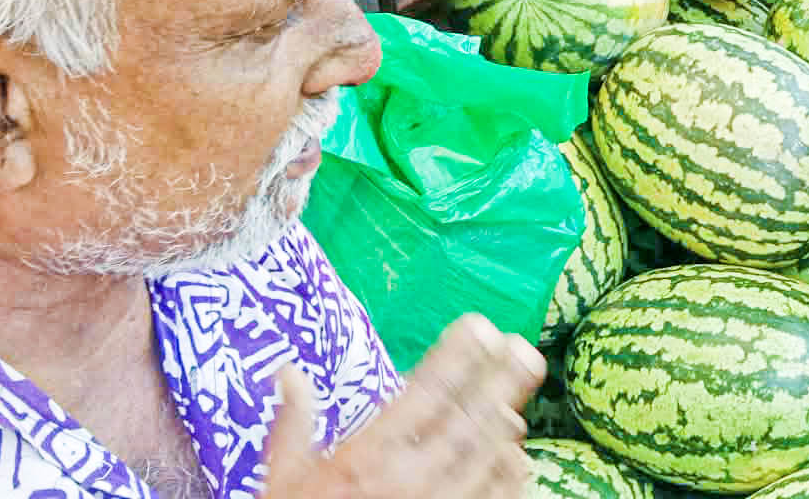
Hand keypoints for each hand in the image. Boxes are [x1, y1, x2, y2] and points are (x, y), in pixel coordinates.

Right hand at [263, 315, 544, 498]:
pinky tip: (514, 455)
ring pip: (490, 456)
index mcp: (368, 457)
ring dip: (506, 424)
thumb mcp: (284, 481)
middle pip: (471, 418)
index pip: (426, 392)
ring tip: (516, 399)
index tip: (482, 327)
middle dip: (502, 379)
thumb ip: (293, 426)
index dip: (460, 355)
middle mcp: (410, 478)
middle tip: (524, 349)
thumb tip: (287, 372)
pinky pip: (497, 497)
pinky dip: (510, 473)